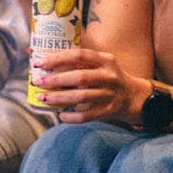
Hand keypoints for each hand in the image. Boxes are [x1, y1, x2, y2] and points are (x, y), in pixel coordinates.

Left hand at [30, 46, 150, 124]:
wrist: (135, 96)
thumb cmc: (109, 77)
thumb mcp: (101, 63)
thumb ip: (79, 62)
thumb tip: (43, 59)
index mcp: (105, 60)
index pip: (79, 55)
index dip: (58, 58)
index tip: (40, 63)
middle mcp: (109, 76)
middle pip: (79, 77)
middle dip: (56, 80)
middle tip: (38, 82)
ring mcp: (110, 94)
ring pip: (82, 97)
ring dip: (60, 98)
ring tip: (44, 98)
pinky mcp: (110, 110)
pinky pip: (88, 115)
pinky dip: (72, 116)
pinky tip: (61, 115)